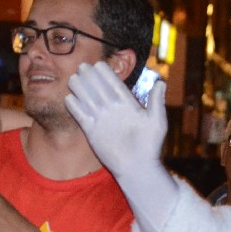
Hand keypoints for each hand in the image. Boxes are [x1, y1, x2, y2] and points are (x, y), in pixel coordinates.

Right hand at [64, 61, 178, 231]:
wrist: (137, 167)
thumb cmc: (150, 146)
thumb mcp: (157, 122)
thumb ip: (156, 102)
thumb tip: (161, 82)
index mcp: (127, 105)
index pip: (115, 85)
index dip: (106, 75)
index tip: (99, 64)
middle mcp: (113, 110)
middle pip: (99, 90)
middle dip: (90, 78)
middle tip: (82, 66)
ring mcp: (102, 120)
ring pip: (88, 100)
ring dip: (80, 89)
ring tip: (73, 78)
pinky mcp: (92, 132)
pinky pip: (81, 117)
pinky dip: (75, 108)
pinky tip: (69, 98)